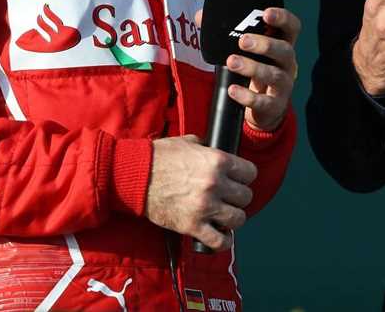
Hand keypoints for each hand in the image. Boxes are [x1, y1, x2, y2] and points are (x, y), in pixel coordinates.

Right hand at [145, 134, 256, 251]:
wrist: (135, 176)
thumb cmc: (158, 157)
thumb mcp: (188, 143)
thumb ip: (206, 148)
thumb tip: (214, 151)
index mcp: (217, 161)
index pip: (250, 173)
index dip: (245, 177)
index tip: (239, 180)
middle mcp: (215, 184)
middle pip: (246, 197)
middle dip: (238, 198)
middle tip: (229, 198)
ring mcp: (205, 207)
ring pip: (238, 219)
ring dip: (233, 218)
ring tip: (225, 216)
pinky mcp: (192, 226)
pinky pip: (219, 241)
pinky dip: (224, 241)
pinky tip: (223, 237)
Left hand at [223, 6, 301, 131]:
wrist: (264, 108)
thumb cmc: (256, 69)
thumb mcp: (247, 52)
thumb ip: (226, 32)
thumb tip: (201, 17)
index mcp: (282, 45)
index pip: (292, 28)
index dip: (283, 18)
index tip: (266, 13)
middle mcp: (287, 64)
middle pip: (285, 50)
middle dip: (265, 44)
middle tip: (243, 41)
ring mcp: (283, 85)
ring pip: (274, 75)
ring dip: (252, 67)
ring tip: (231, 61)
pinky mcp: (274, 105)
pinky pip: (263, 101)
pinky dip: (247, 96)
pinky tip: (232, 89)